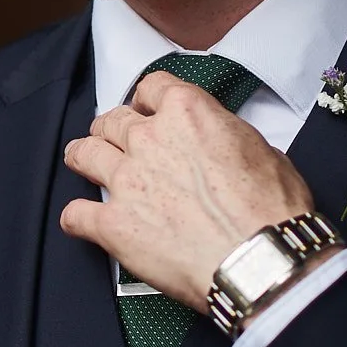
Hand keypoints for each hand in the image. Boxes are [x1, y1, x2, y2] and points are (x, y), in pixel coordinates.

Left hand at [60, 71, 315, 308]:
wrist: (259, 259)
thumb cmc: (271, 210)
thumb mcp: (263, 150)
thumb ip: (228, 136)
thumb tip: (224, 144)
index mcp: (187, 113)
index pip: (151, 87)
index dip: (147, 99)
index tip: (147, 109)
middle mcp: (149, 139)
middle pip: (113, 120)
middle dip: (111, 128)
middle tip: (113, 138)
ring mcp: (126, 180)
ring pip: (84, 154)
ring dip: (82, 156)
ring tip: (81, 161)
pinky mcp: (113, 224)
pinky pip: (75, 214)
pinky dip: (76, 217)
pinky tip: (81, 221)